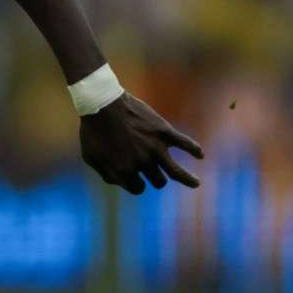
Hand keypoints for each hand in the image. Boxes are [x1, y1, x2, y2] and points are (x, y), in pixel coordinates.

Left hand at [80, 93, 203, 194]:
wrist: (102, 104)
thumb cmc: (93, 131)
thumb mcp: (91, 157)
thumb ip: (106, 174)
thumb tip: (120, 182)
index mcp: (125, 171)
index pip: (138, 188)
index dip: (135, 184)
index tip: (133, 177)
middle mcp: (143, 162)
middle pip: (158, 181)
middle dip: (155, 179)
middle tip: (154, 174)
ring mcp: (155, 147)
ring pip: (176, 172)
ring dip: (188, 180)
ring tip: (196, 184)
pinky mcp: (164, 132)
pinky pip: (185, 143)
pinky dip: (194, 149)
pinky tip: (200, 155)